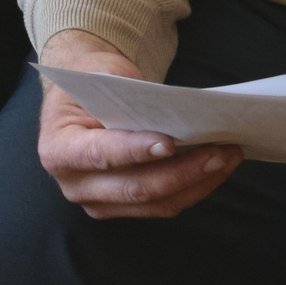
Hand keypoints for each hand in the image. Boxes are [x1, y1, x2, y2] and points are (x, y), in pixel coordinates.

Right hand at [35, 29, 241, 219]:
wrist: (85, 97)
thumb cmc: (95, 81)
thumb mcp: (104, 76)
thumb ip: (130, 97)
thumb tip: (175, 114)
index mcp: (58, 148)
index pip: (99, 155)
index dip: (135, 151)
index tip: (170, 142)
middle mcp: (73, 185)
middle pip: (134, 188)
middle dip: (182, 171)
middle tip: (219, 150)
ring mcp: (98, 202)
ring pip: (156, 203)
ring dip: (197, 182)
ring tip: (227, 156)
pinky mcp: (122, 208)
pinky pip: (163, 205)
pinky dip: (193, 188)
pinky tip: (216, 167)